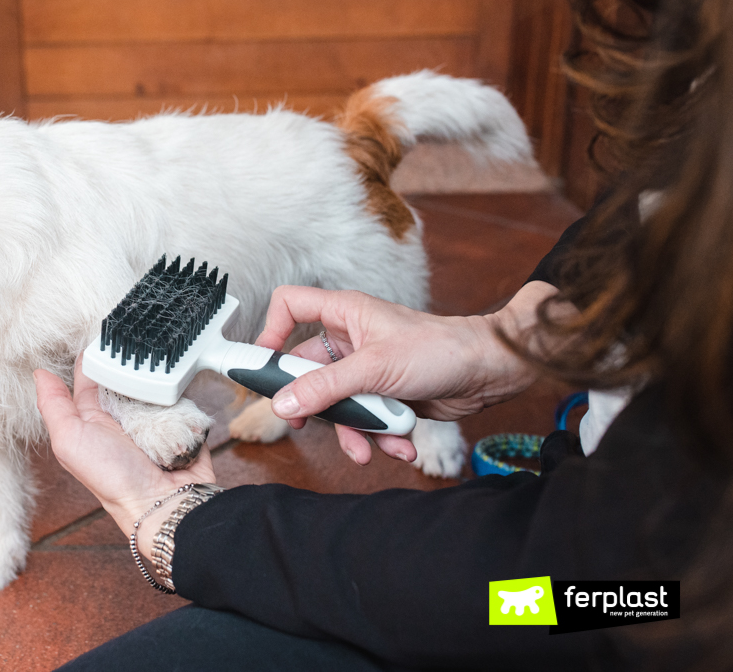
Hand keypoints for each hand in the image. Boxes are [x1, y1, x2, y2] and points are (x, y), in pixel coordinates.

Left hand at [34, 357, 215, 543]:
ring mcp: (153, 419)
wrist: (164, 501)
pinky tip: (176, 379)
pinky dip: (177, 388)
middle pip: (124, 375)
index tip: (100, 334)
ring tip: (155, 359)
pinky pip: (179, 394)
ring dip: (154, 373)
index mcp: (92, 420)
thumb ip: (53, 407)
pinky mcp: (181, 421)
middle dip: (127, 360)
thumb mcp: (70, 441)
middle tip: (132, 340)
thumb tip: (39, 373)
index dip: (94, 357)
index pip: (90, 379)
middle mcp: (122, 418)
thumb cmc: (113, 478)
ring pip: (152, 381)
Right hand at [255, 281, 559, 464]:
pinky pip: (363, 418)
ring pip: (336, 402)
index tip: (264, 365)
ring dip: (351, 430)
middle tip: (304, 425)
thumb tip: (284, 404)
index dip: (271, 330)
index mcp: (344, 314)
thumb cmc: (441, 349)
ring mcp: (365, 369)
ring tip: (367, 449)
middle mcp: (350, 339)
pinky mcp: (382, 394)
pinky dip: (377, 436)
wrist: (490, 374)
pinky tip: (399, 446)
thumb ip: (326, 388)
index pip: (290, 306)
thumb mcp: (374, 370)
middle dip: (314, 405)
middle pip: (307, 370)